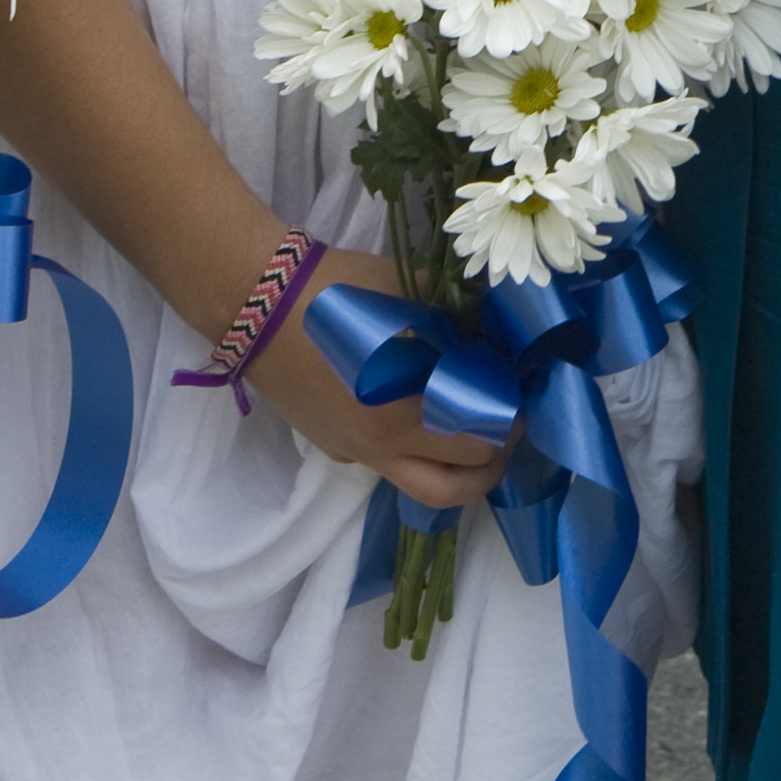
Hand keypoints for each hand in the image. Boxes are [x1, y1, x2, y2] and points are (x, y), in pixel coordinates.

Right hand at [244, 242, 515, 510]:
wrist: (256, 302)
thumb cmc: (336, 291)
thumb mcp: (407, 294)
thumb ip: (455, 318)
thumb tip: (493, 331)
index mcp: (403, 409)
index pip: (478, 440)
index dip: (511, 424)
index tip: (523, 400)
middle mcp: (381, 445)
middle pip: (456, 485)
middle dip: (493, 462)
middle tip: (510, 429)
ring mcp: (354, 452)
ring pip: (421, 489)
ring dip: (458, 476)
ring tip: (477, 443)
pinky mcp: (333, 448)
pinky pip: (387, 467)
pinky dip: (416, 456)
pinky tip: (423, 420)